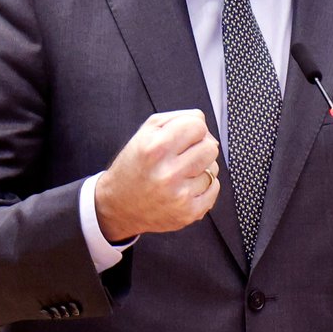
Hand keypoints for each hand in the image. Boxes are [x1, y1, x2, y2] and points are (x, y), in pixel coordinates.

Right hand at [95, 109, 221, 241]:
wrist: (118, 207)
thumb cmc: (134, 166)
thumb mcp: (144, 134)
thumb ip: (175, 119)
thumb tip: (203, 121)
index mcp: (155, 148)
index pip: (197, 125)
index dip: (193, 129)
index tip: (185, 137)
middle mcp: (168, 172)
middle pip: (210, 146)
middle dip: (200, 147)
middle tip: (184, 155)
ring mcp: (180, 194)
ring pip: (214, 168)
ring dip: (202, 168)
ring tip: (181, 173)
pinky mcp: (189, 212)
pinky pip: (214, 188)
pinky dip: (204, 186)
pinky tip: (186, 187)